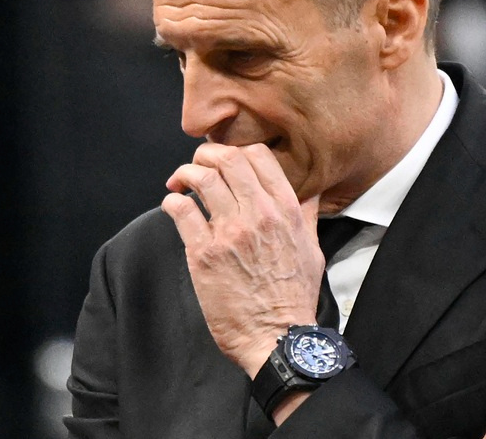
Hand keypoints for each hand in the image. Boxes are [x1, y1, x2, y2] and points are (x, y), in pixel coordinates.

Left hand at [162, 143, 322, 377]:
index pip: (259, 155)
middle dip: (206, 155)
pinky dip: (172, 202)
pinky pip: (181, 211)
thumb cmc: (294, 297)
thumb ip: (306, 216)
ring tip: (179, 184)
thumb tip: (309, 192)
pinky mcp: (204, 253)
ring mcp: (230, 232)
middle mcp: (258, 214)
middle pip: (227, 159)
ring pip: (202, 179)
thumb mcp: (312, 249)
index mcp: (285, 210)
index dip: (237, 150)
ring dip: (185, 175)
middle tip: (197, 165)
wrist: (277, 336)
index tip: (225, 161)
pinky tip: (173, 206)